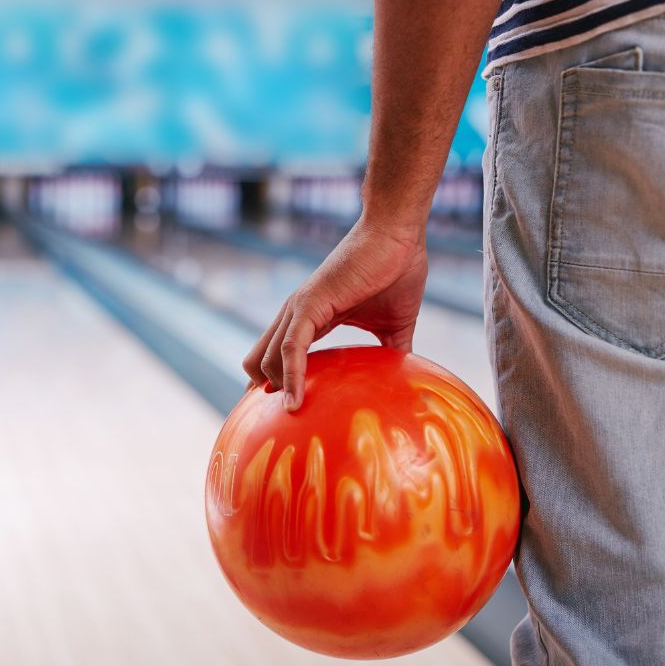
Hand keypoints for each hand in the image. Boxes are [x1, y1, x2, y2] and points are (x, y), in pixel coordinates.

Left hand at [241, 217, 428, 409]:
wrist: (399, 236)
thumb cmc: (397, 270)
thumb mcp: (394, 325)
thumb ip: (392, 353)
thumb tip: (406, 384)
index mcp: (313, 318)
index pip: (278, 356)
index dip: (275, 386)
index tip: (280, 419)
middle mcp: (298, 314)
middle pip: (258, 361)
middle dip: (261, 395)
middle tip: (275, 429)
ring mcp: (299, 308)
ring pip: (266, 359)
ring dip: (274, 393)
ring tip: (285, 426)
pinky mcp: (309, 304)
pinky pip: (289, 349)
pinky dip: (290, 377)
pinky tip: (295, 403)